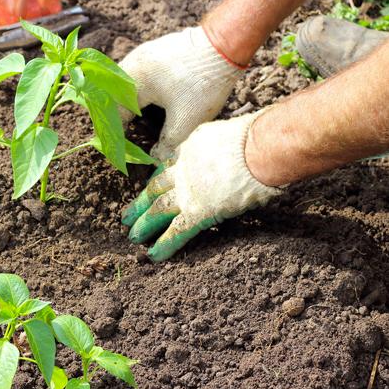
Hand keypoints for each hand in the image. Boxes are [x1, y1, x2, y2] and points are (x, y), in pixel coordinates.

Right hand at [119, 26, 243, 160]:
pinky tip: (146, 101)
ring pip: (124, 84)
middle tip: (124, 136)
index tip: (120, 148)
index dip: (118, 133)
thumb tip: (156, 158)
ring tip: (132, 121)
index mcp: (133, 81)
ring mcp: (143, 54)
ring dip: (127, 102)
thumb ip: (167, 142)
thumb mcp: (185, 121)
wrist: (225, 45)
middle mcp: (132, 64)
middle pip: (115, 96)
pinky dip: (137, 90)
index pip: (116, 113)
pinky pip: (137, 74)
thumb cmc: (204, 84)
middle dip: (119, 117)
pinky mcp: (155, 50)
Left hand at [122, 112, 281, 260]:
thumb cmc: (259, 137)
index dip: (157, 179)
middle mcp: (184, 169)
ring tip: (132, 237)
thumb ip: (227, 146)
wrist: (261, 148)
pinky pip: (178, 231)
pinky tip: (154, 255)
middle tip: (127, 215)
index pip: (169, 166)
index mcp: (192, 148)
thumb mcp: (232, 133)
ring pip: (159, 209)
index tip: (150, 188)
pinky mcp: (199, 211)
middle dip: (141, 203)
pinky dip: (164, 244)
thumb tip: (241, 151)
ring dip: (144, 224)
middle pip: (156, 188)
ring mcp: (189, 191)